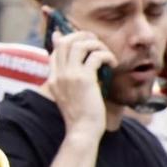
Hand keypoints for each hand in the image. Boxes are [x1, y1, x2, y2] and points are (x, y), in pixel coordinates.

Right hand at [43, 14, 111, 134]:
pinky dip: (106, 55)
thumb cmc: (81, 118)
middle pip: (65, 42)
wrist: (82, 131)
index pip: (54, 52)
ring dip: (96, 44)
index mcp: (53, 80)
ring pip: (79, 44)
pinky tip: (113, 64)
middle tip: (96, 42)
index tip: (73, 36)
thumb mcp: (71, 99)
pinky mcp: (84, 79)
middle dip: (82, 36)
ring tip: (106, 53)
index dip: (64, 40)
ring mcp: (69, 76)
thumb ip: (74, 83)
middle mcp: (59, 75)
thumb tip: (86, 71)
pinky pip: (95, 56)